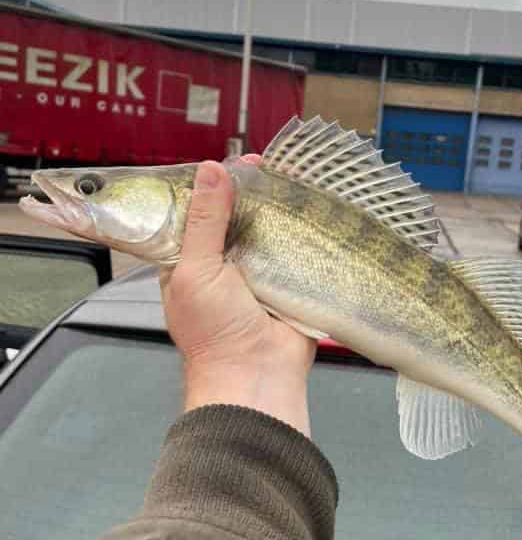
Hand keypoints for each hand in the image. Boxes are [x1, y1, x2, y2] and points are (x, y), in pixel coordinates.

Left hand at [160, 159, 315, 434]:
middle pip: (237, 218)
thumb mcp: (195, 270)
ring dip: (279, 210)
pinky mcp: (289, 283)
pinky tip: (314, 208)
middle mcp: (223, 266)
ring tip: (293, 178)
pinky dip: (303, 233)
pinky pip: (295, 251)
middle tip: (268, 166)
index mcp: (189, 262)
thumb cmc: (213, 330)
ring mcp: (258, 274)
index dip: (213, 187)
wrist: (256, 375)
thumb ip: (204, 221)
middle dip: (251, 194)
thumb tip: (210, 171)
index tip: (231, 164)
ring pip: (268, 231)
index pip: (198, 214)